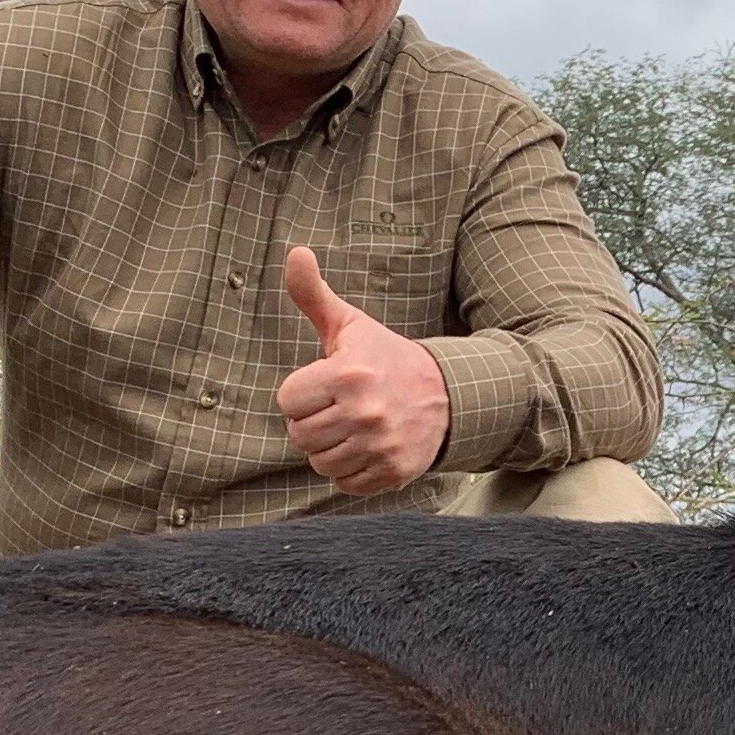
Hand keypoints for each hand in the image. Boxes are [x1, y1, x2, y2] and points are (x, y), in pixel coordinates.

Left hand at [277, 245, 450, 493]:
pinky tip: (367, 448)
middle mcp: (365, 411)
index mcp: (349, 374)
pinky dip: (351, 470)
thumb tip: (295, 252)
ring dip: (330, 449)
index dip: (302, 393)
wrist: (447, 392)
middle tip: (338, 408)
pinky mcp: (394, 471)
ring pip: (320, 463)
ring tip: (351, 428)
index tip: (324, 385)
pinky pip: (346, 483)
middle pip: (300, 435)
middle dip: (313, 423)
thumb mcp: (349, 324)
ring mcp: (381, 444)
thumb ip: (313, 294)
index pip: (288, 401)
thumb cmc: (385, 357)